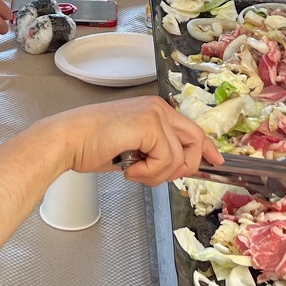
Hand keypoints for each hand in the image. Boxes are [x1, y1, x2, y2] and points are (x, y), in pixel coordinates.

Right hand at [46, 96, 221, 184]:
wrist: (69, 140)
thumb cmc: (91, 145)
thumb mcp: (133, 149)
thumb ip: (156, 151)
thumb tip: (176, 167)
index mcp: (155, 111)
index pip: (192, 130)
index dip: (206, 148)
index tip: (216, 160)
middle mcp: (159, 108)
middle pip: (194, 142)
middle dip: (182, 168)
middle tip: (155, 176)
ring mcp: (156, 115)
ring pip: (178, 159)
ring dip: (156, 175)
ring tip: (132, 171)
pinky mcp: (150, 125)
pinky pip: (166, 160)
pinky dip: (148, 173)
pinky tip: (128, 168)